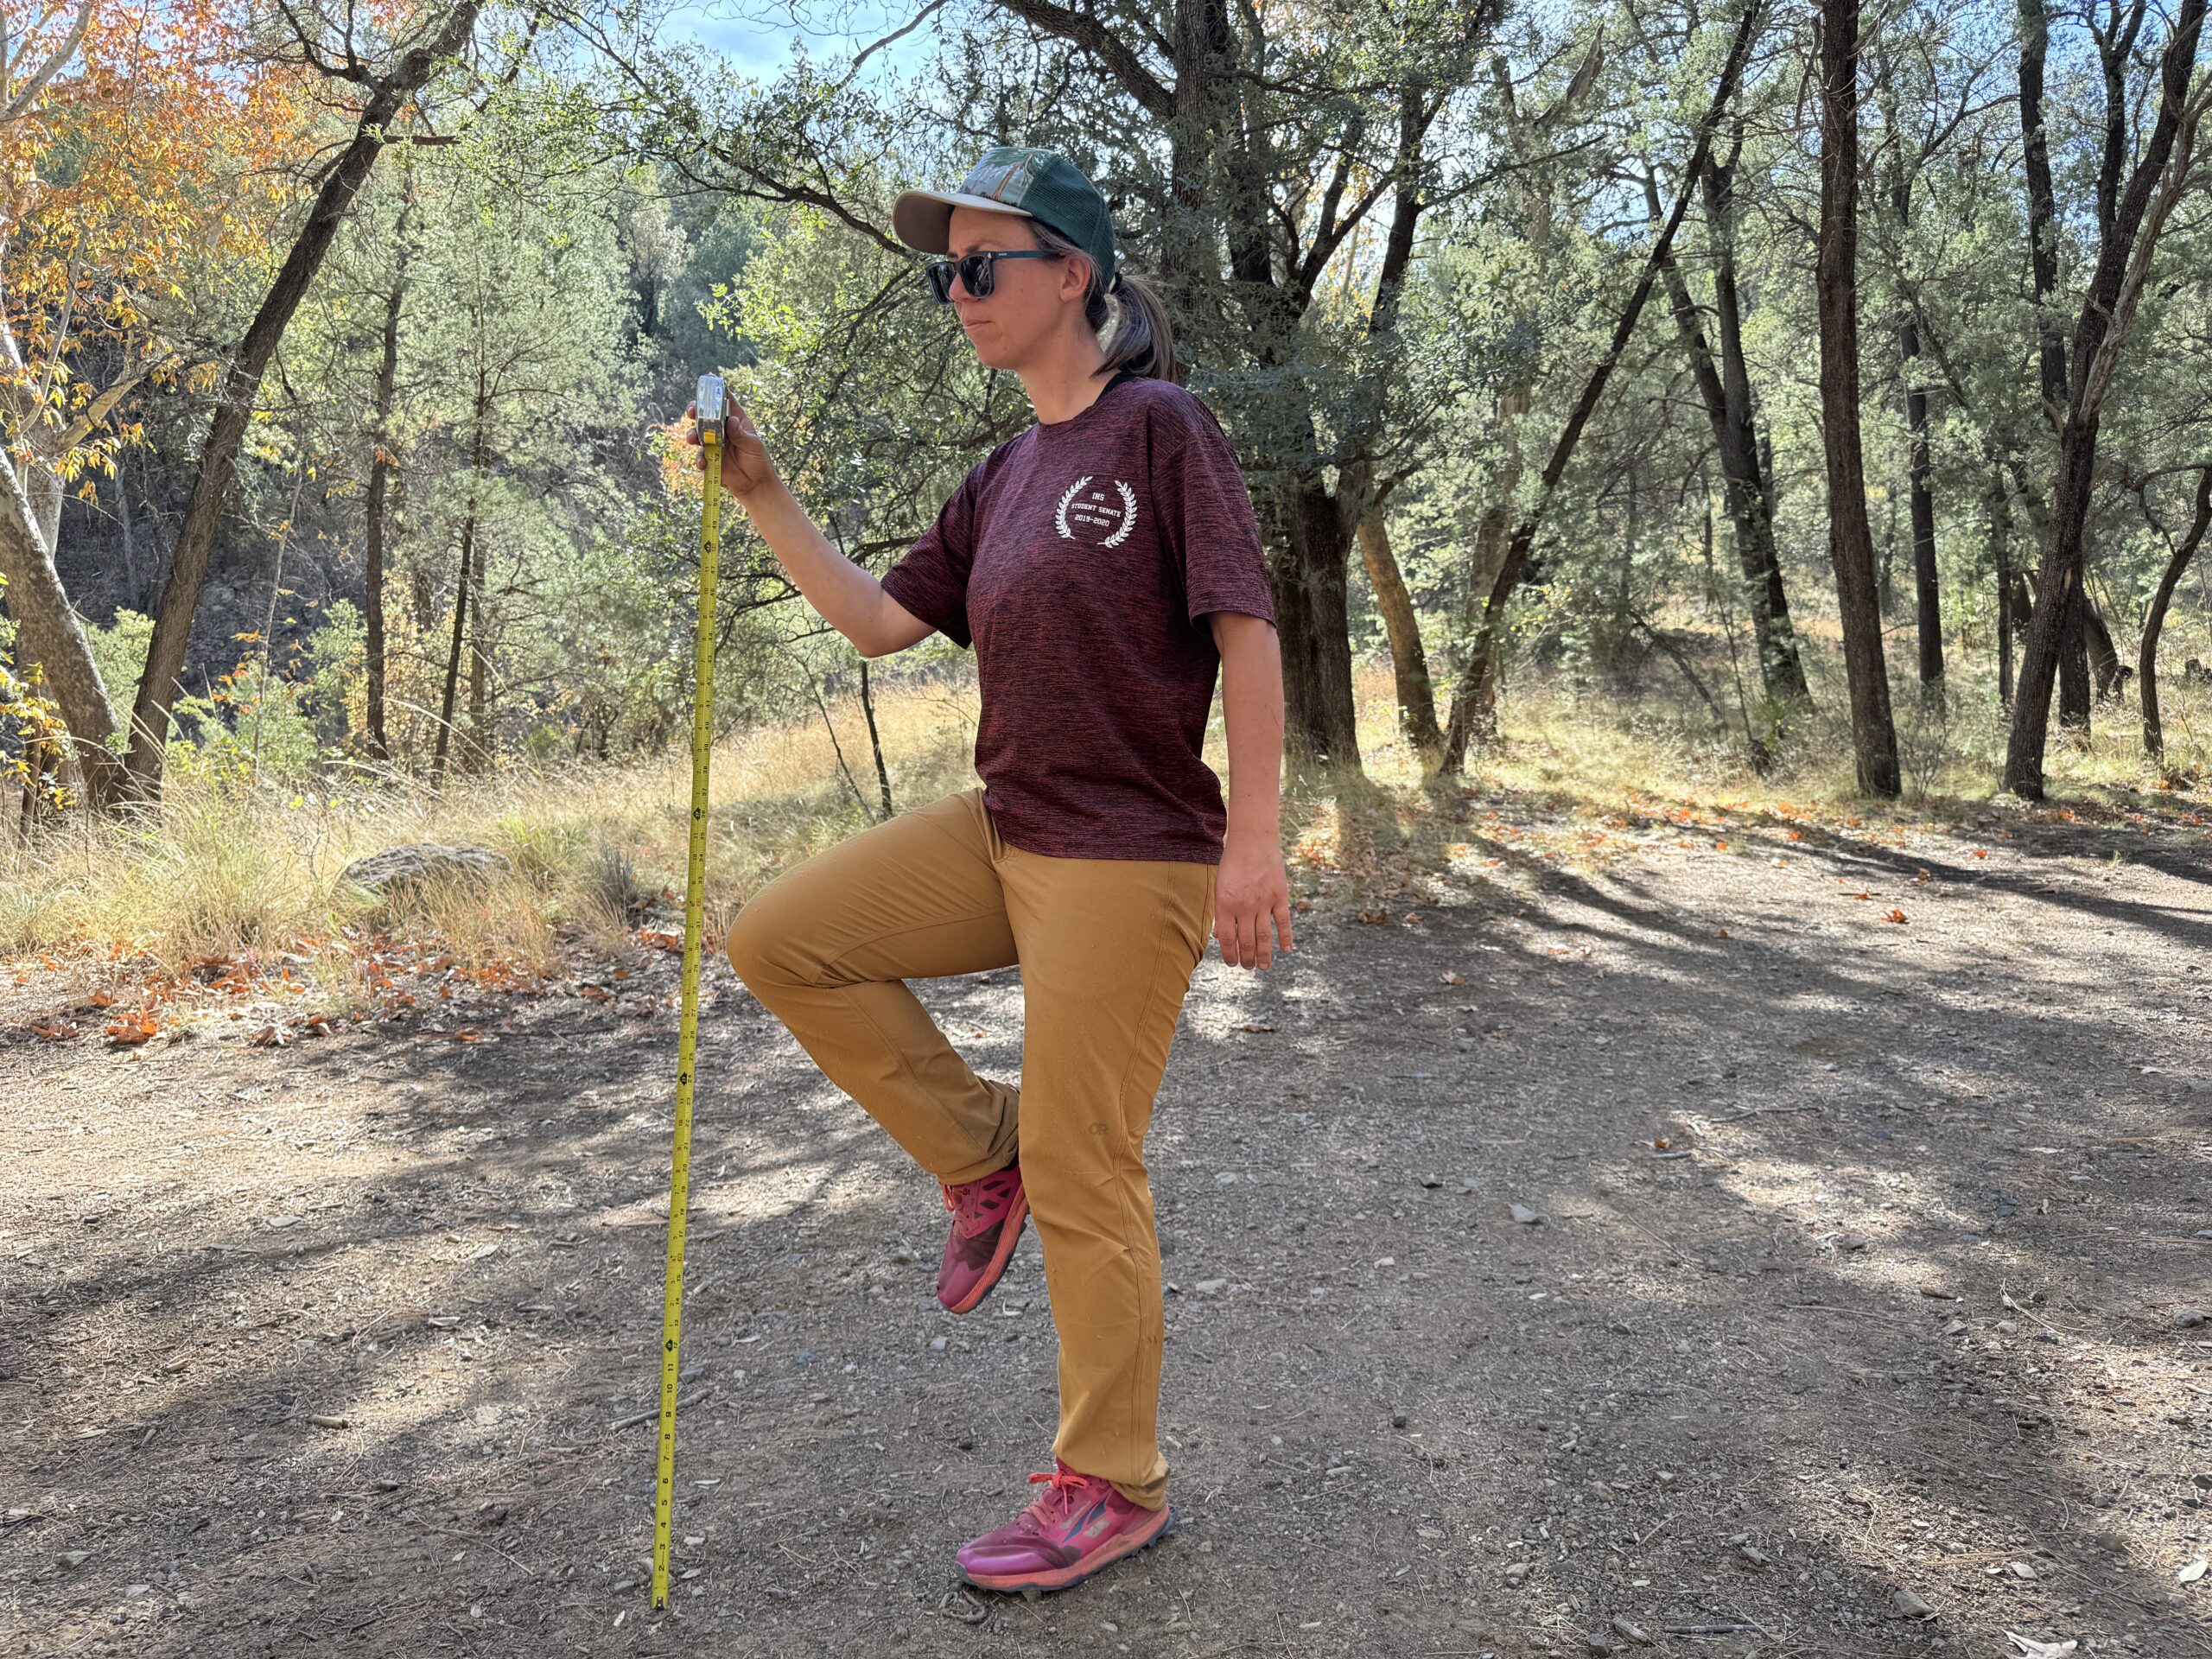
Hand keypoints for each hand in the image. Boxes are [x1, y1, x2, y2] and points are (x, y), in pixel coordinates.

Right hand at [680, 397, 780, 500]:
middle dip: (696, 411)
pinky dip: (699, 459)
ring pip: (697, 434)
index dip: (717, 389)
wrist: (755, 485)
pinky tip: (704, 462)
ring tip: (693, 439)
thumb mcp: (753, 446)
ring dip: (692, 434)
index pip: (725, 401)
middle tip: (692, 412)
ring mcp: (714, 443)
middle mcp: (722, 429)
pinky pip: (700, 456)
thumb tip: (731, 421)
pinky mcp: (710, 459)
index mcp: (735, 421)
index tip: (709, 379)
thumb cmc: (758, 461)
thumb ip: (741, 434)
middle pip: (705, 415)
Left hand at [1214, 828, 1292, 969]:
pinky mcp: (1279, 896)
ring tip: (1263, 967)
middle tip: (1249, 967)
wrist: (1252, 841)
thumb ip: (1220, 913)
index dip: (1229, 955)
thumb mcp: (1219, 887)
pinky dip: (1285, 937)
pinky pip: (1283, 922)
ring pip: (1264, 937)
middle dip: (1247, 958)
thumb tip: (1219, 937)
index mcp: (1225, 905)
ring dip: (1264, 955)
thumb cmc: (1232, 864)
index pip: (1227, 939)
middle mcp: (1244, 907)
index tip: (1232, 964)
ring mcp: (1263, 902)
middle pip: (1246, 941)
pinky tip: (1285, 949)